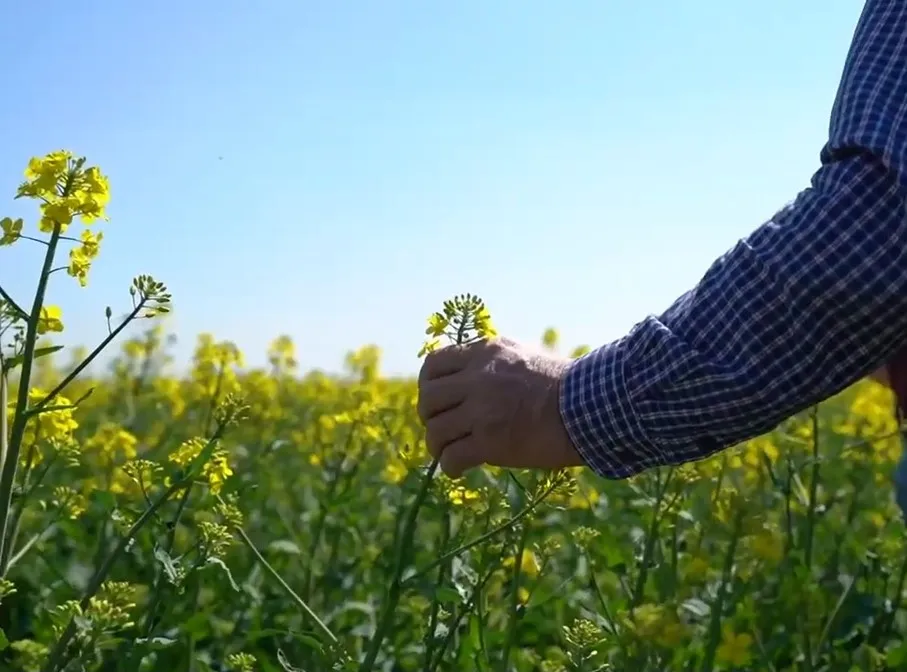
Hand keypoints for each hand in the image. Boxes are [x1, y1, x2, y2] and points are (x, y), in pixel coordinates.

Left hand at [416, 337, 583, 477]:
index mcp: (485, 353)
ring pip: (436, 430)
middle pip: (428, 399)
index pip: (434, 364)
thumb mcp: (524, 354)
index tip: (436, 399)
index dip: (428, 385)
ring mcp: (482, 410)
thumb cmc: (565, 384)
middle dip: (429, 417)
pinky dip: (450, 467)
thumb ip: (493, 361)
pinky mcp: (490, 441)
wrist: (590, 407)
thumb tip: (470, 375)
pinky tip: (458, 470)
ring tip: (448, 453)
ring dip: (438, 445)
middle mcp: (477, 378)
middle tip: (442, 428)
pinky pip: (452, 457)